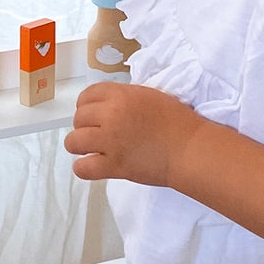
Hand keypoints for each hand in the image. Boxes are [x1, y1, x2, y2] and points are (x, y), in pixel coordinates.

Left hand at [64, 82, 202, 186]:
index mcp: (121, 95)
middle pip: (78, 118)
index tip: (94, 115)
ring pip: (73, 142)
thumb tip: (105, 106)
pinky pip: (82, 168)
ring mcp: (110, 141)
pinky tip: (93, 165)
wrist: (190, 148)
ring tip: (93, 150)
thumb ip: (124, 98)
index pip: (86, 95)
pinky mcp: (114, 166)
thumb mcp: (148, 96)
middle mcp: (111, 115)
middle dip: (85, 126)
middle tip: (99, 134)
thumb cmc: (176, 121)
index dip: (87, 106)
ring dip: (80, 146)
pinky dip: (84, 168)